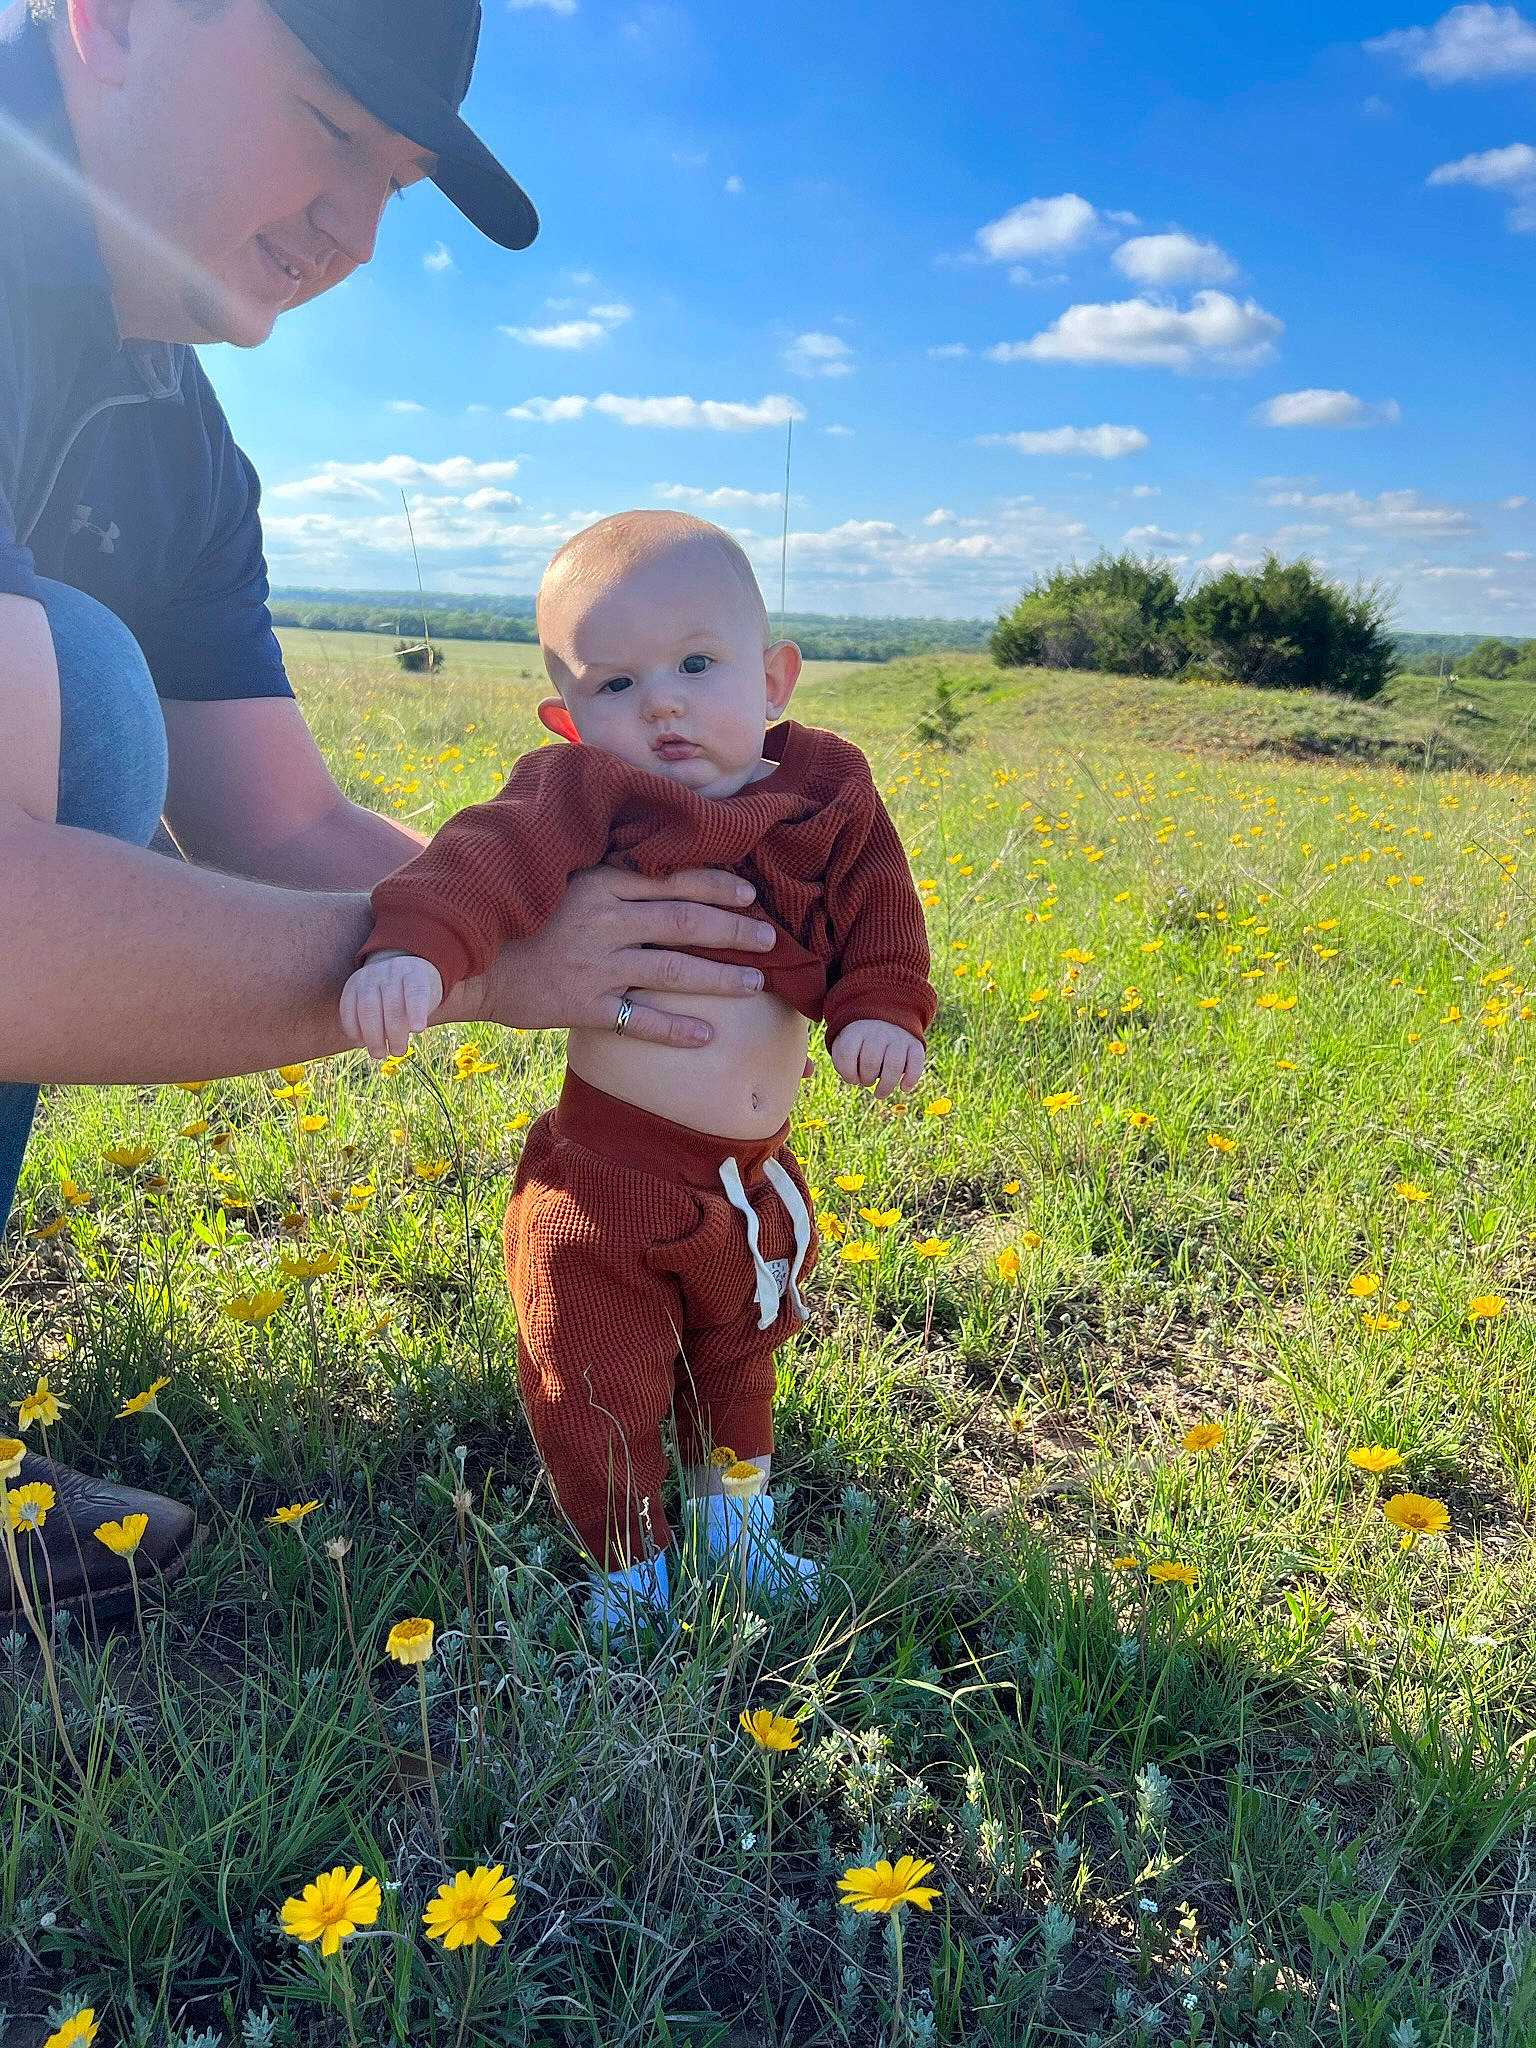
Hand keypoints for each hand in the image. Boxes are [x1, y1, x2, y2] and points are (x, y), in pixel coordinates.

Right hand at [341, 951, 444, 1059]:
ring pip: (368, 1008)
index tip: (418, 1030)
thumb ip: (416, 1016)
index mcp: (414, 973)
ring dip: (372, 1036)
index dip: (417, 1010)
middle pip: (391, 1004)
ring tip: (378, 1053)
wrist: (394, 969)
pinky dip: (353, 1029)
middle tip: (397, 1052)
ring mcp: (369, 977)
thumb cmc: (414, 993)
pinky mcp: (351, 985)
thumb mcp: (426, 998)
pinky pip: (348, 1008)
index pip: (416, 991)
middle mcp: (390, 971)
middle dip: (394, 1033)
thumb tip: (397, 1045)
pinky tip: (360, 1043)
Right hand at [443, 866, 777, 1048]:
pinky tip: (707, 1036)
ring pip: (675, 970)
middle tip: (771, 938)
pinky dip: (676, 1029)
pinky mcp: (584, 1006)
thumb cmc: (515, 918)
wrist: (466, 961)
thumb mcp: (558, 881)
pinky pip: (642, 1020)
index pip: (674, 878)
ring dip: (721, 978)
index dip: (719, 884)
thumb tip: (648, 864)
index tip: (750, 892)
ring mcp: (597, 965)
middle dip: (735, 930)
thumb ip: (603, 875)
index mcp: (601, 882)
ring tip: (756, 983)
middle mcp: (606, 920)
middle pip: (686, 921)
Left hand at [829, 1020, 924, 1098]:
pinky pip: (916, 1061)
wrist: (886, 1021)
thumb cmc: (860, 1043)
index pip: (847, 1053)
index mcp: (856, 1031)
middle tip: (867, 1082)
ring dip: (886, 1085)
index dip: (847, 1073)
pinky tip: (904, 1088)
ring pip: (894, 1064)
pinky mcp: (914, 1044)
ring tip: (880, 1094)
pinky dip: (911, 1078)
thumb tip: (854, 1079)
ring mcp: (898, 1037)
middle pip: (871, 1062)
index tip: (852, 1079)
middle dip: (866, 1079)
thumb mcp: (844, 1045)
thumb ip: (841, 1061)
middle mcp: (878, 1032)